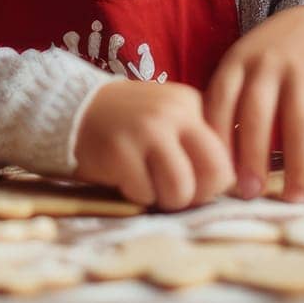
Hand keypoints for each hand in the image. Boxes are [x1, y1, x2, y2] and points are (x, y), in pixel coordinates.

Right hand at [73, 81, 234, 210]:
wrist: (72, 109)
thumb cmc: (127, 123)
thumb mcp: (167, 118)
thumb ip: (196, 142)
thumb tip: (231, 186)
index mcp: (190, 103)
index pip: (225, 156)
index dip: (212, 181)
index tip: (193, 182)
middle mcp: (172, 113)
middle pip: (214, 174)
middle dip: (198, 194)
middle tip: (177, 194)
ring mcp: (145, 131)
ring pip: (181, 190)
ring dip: (166, 199)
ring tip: (149, 187)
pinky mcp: (120, 151)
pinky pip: (144, 194)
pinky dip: (135, 194)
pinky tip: (123, 177)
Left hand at [204, 4, 303, 201]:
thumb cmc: (271, 58)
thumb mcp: (242, 66)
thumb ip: (227, 101)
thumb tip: (209, 157)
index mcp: (236, 62)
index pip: (220, 103)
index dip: (218, 140)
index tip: (218, 175)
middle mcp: (267, 63)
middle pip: (257, 115)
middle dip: (253, 158)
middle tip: (250, 193)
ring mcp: (303, 67)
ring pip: (300, 122)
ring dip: (297, 164)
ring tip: (294, 196)